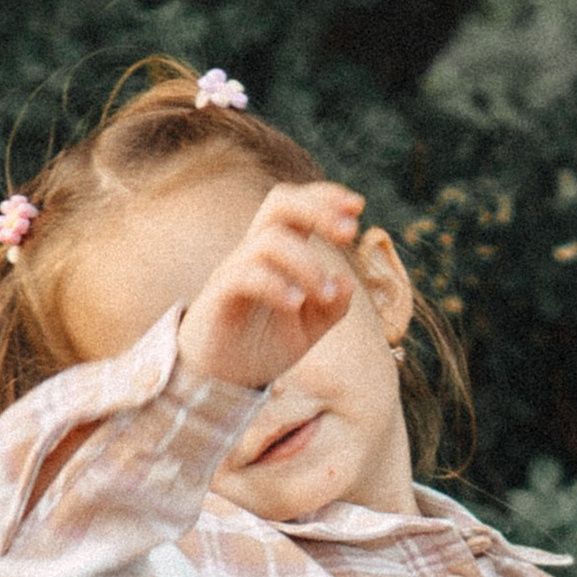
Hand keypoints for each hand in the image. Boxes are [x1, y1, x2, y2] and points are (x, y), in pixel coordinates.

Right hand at [177, 181, 363, 390]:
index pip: (297, 206)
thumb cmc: (261, 345)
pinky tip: (295, 303)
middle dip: (318, 210)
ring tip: (326, 295)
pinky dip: (275, 285)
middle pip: (279, 204)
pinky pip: (244, 275)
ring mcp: (233, 271)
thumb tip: (348, 282)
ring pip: (269, 241)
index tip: (358, 206)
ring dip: (308, 263)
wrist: (220, 379)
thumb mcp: (308, 330)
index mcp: (278, 253)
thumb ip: (332, 308)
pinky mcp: (218, 297)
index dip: (326, 197)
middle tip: (349, 234)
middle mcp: (254, 252)